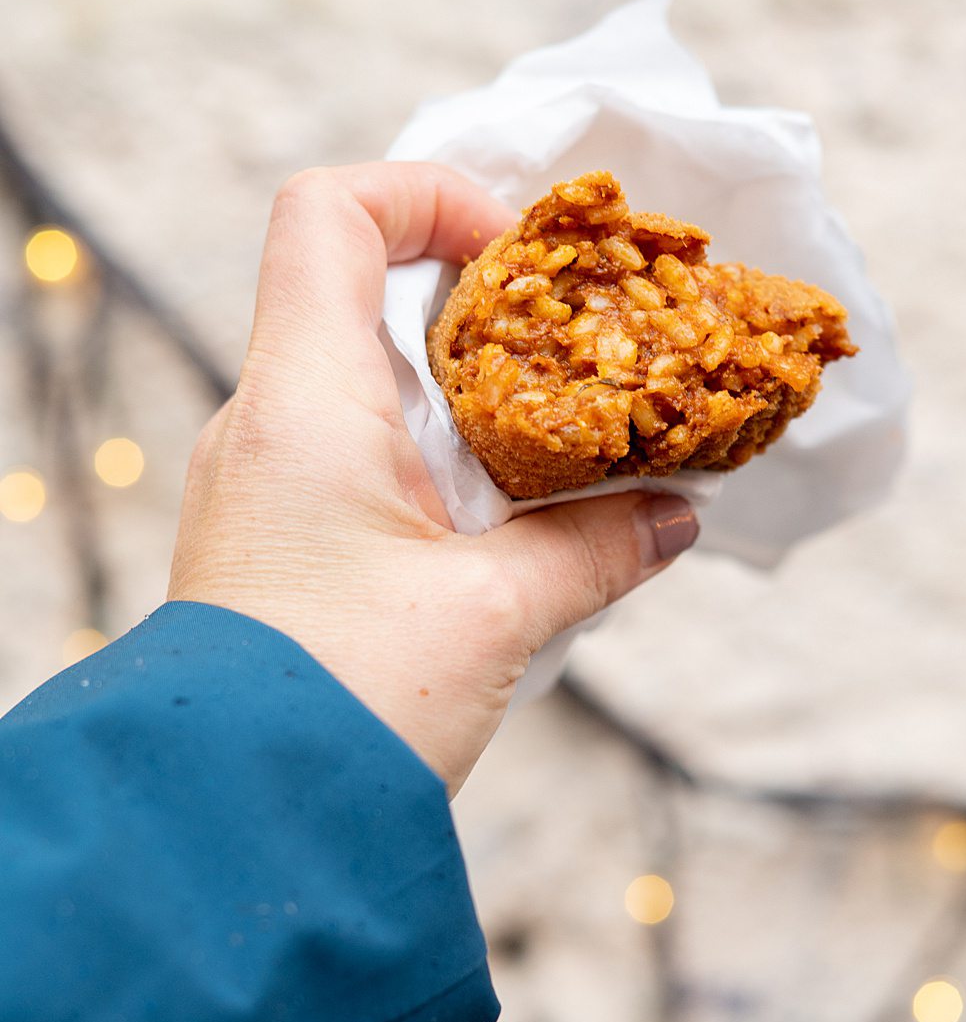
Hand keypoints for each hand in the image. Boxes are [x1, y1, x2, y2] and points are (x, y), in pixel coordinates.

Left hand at [168, 163, 698, 795]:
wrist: (236, 826)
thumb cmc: (344, 707)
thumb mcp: (493, 617)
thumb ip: (594, 549)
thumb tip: (674, 518)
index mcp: (303, 403)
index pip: (330, 212)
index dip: (429, 195)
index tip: (519, 255)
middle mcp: (265, 426)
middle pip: (365, 295)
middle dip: (485, 312)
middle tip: (576, 358)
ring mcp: (263, 486)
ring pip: (371, 389)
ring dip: (471, 404)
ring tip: (561, 452)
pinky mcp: (278, 546)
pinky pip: (360, 463)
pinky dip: (440, 468)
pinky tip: (508, 529)